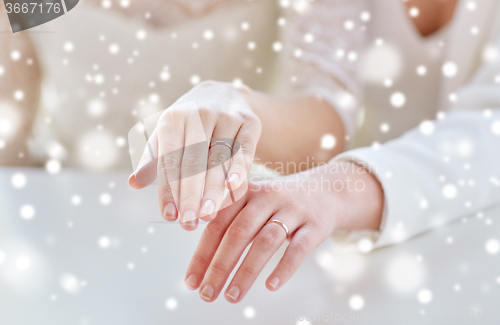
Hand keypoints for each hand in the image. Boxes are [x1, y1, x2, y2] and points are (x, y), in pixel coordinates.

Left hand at [128, 80, 261, 229]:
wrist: (224, 94)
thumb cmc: (190, 123)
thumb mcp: (168, 134)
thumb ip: (153, 159)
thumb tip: (133, 183)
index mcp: (173, 118)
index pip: (169, 160)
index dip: (169, 189)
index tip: (170, 216)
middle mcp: (199, 114)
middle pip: (194, 162)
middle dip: (190, 195)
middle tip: (188, 224)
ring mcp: (226, 117)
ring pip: (219, 159)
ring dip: (213, 190)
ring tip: (207, 215)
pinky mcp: (249, 122)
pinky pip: (244, 150)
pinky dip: (238, 169)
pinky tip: (232, 188)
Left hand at [183, 162, 383, 302]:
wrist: (328, 190)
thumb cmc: (281, 203)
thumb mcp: (255, 201)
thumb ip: (229, 220)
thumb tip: (201, 259)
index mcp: (246, 192)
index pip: (218, 223)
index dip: (202, 253)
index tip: (191, 280)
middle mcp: (267, 197)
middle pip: (239, 232)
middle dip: (220, 266)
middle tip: (207, 293)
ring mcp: (292, 210)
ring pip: (265, 242)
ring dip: (246, 271)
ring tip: (232, 296)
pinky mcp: (315, 225)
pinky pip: (298, 248)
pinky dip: (284, 268)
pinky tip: (271, 286)